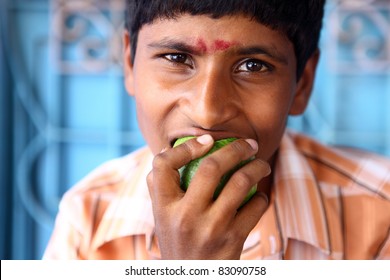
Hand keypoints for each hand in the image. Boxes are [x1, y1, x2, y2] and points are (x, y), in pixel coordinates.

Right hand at [147, 135, 270, 258]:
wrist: (192, 279)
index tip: (207, 141)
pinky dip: (261, 197)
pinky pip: (255, 206)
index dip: (185, 147)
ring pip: (240, 182)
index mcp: (163, 207)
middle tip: (249, 144)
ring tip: (261, 165)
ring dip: (257, 167)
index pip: (163, 164)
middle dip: (236, 148)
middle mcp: (184, 216)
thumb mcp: (162, 216)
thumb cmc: (179, 240)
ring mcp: (210, 228)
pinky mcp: (233, 239)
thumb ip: (162, 186)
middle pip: (211, 167)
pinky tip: (258, 197)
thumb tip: (174, 149)